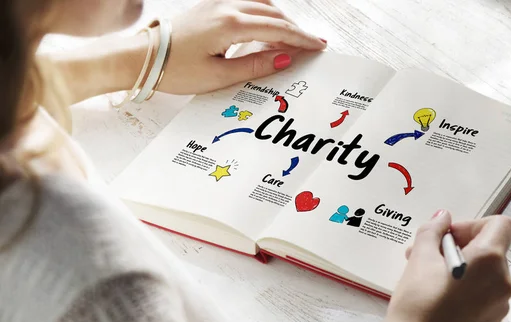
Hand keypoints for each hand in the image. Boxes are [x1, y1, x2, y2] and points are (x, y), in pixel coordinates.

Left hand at [158, 0, 325, 94]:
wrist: (143, 58)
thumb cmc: (175, 70)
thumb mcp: (219, 76)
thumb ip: (255, 65)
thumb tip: (285, 59)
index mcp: (231, 25)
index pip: (278, 29)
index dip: (301, 39)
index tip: (319, 47)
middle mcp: (227, 7)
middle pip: (274, 14)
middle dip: (295, 29)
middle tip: (312, 45)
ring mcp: (218, 3)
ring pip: (262, 4)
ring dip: (280, 19)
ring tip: (292, 39)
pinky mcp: (210, 6)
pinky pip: (247, 2)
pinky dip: (264, 12)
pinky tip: (267, 25)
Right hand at [355, 211, 510, 321]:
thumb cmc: (417, 301)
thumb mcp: (420, 257)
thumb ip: (433, 230)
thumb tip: (443, 217)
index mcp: (490, 260)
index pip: (499, 224)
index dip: (473, 224)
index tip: (447, 238)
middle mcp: (503, 281)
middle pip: (490, 249)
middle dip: (461, 246)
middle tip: (427, 255)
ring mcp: (500, 305)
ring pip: (485, 273)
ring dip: (462, 268)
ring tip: (429, 278)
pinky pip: (484, 294)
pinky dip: (466, 289)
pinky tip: (439, 298)